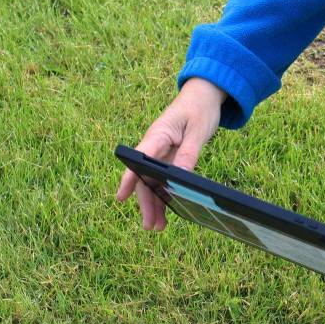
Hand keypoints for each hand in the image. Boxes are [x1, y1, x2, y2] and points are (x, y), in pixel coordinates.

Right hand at [116, 78, 225, 229]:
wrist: (203, 96)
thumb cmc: (199, 109)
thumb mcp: (198, 132)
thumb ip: (189, 154)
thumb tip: (180, 178)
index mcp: (158, 136)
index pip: (139, 160)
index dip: (130, 179)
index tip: (121, 197)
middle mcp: (155, 146)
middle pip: (144, 178)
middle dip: (145, 203)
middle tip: (150, 226)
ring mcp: (161, 153)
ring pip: (152, 182)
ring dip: (154, 204)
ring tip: (158, 227)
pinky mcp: (169, 158)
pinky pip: (163, 179)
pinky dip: (164, 195)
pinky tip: (167, 210)